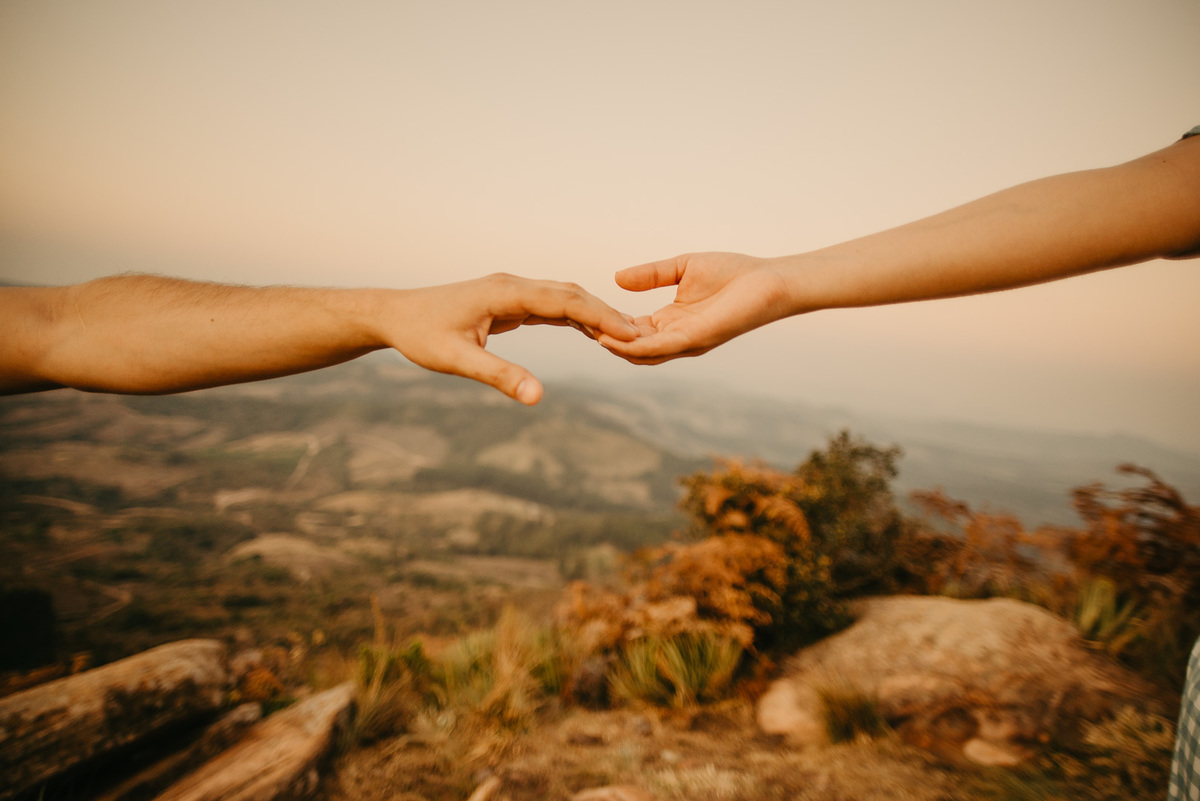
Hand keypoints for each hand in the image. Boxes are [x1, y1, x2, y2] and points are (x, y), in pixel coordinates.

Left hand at [385, 273, 639, 403]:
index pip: (565, 300)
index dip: (599, 316)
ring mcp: (512, 292)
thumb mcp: (458, 360)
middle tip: (640, 337)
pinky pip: (550, 307)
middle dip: (606, 314)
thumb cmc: (421, 336)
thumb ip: (499, 376)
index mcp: (506, 292)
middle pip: (571, 294)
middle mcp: (513, 286)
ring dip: (593, 315)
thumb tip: (538, 397)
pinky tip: (592, 333)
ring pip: (563, 298)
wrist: (394, 315)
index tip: (629, 334)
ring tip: (626, 336)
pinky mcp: (508, 302)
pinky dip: (574, 318)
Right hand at [599, 252, 795, 363]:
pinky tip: (613, 337)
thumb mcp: (682, 268)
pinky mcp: (696, 339)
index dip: (607, 323)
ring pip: (641, 354)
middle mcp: (675, 337)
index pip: (631, 330)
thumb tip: (617, 279)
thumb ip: (651, 274)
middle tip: (578, 326)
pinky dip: (635, 346)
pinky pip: (659, 348)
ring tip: (588, 333)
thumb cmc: (734, 274)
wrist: (769, 281)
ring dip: (614, 346)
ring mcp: (685, 342)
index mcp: (671, 322)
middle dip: (604, 338)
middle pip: (631, 347)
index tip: (582, 314)